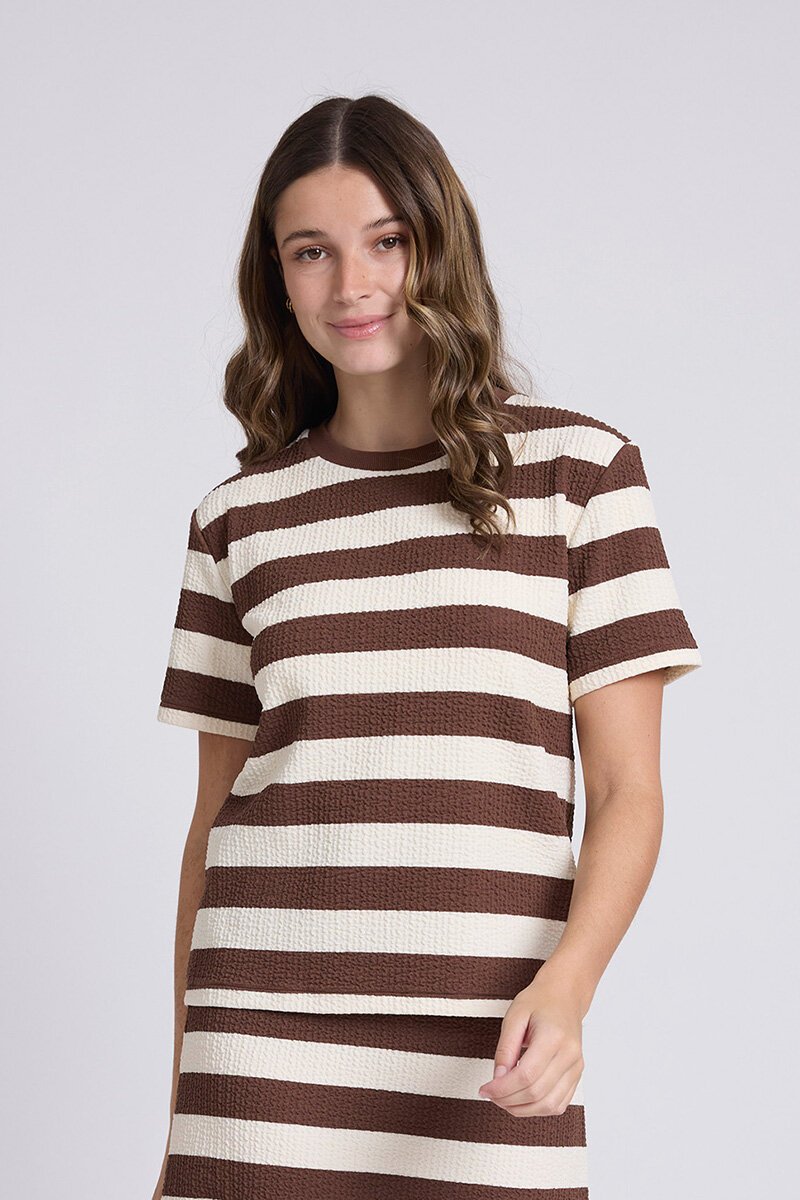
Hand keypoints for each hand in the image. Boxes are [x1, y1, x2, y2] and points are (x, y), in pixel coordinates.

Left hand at [477, 965, 585, 1116]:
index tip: (485, 1090)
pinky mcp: (577, 1075)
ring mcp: (576, 1067)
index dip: (502, 1089)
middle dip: (508, 1100)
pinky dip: (538, 1109)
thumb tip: (497, 1078)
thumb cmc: (539, 1002)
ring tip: (503, 1100)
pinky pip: (559, 1104)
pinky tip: (521, 1101)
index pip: (526, 1075)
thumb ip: (505, 1048)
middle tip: (490, 1095)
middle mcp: (569, 1055)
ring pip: (549, 1105)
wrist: (564, 996)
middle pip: (536, 1093)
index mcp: (554, 1037)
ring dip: (522, 1110)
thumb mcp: (514, 1016)